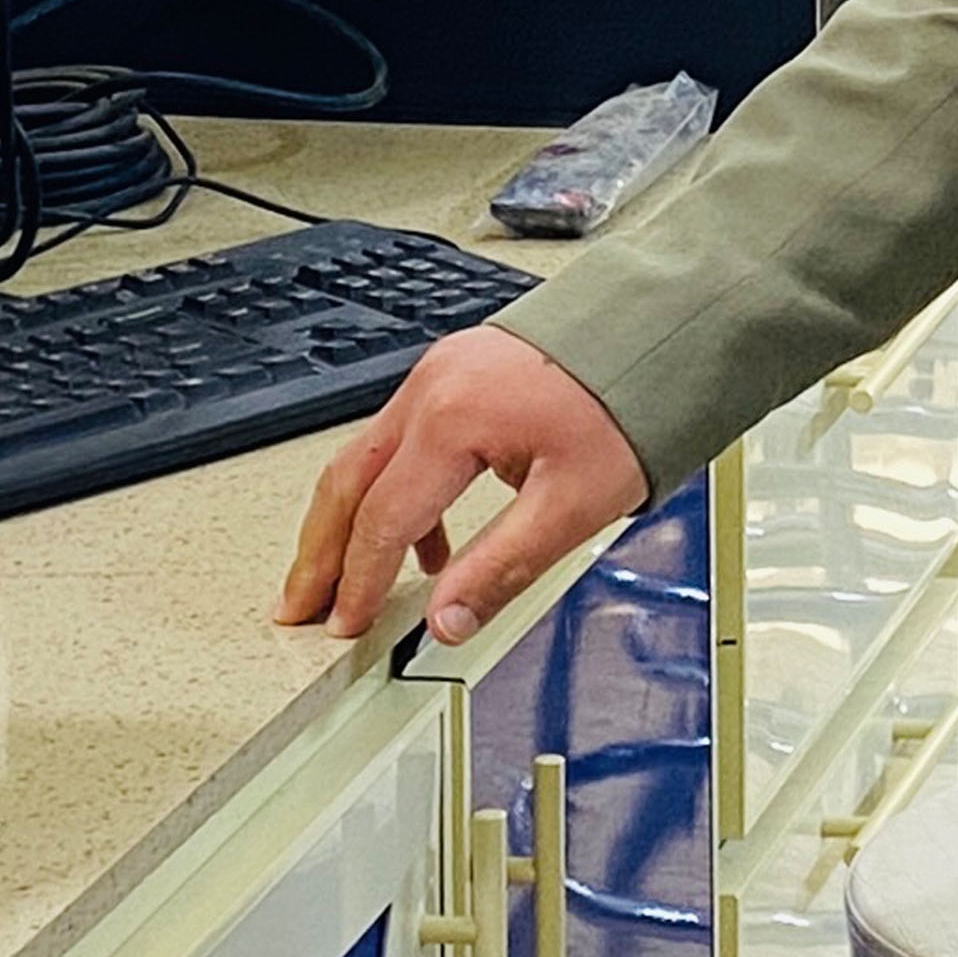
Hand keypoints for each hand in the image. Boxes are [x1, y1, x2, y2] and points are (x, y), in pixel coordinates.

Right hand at [276, 329, 654, 646]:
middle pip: (347, 482)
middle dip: (318, 553)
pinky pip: (401, 438)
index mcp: (452, 420)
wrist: (661, 330)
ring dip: (348, 523)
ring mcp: (440, 373)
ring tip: (342, 581)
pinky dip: (394, 493)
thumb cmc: (629, 403)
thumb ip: (501, 567)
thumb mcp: (574, 504)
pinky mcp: (456, 371)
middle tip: (296, 606)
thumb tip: (448, 621)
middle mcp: (432, 389)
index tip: (342, 626)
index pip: (383, 519)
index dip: (358, 581)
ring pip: (366, 457)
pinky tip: (424, 541)